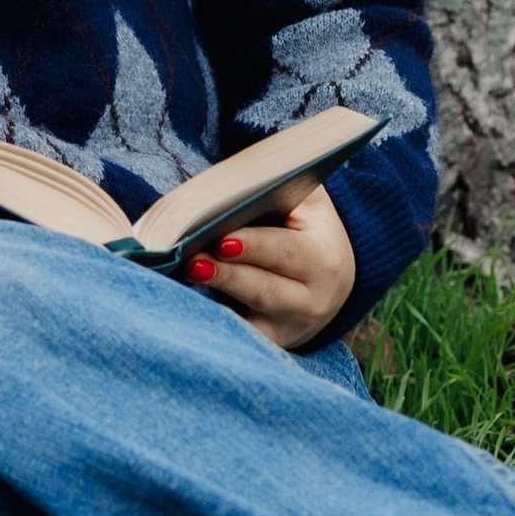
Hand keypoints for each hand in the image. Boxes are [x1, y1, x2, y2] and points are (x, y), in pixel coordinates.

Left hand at [186, 193, 356, 352]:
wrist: (329, 282)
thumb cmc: (306, 230)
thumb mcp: (309, 203)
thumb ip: (284, 181)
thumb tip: (240, 171)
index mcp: (323, 260)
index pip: (286, 252)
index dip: (254, 246)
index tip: (221, 240)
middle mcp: (311, 301)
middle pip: (265, 289)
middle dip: (228, 276)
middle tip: (193, 261)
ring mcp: (288, 328)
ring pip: (250, 319)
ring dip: (216, 300)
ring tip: (186, 278)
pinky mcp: (267, 345)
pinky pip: (239, 339)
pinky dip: (213, 327)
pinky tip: (186, 314)